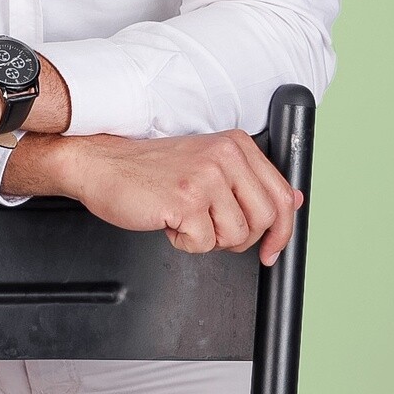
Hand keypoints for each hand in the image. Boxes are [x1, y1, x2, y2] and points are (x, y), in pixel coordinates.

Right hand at [64, 130, 303, 265]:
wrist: (101, 164)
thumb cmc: (149, 168)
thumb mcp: (208, 164)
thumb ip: (251, 181)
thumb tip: (293, 202)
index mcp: (235, 144)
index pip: (281, 194)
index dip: (282, 230)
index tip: (273, 249)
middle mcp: (225, 155)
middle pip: (265, 219)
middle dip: (241, 239)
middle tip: (213, 232)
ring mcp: (206, 176)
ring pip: (236, 236)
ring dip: (209, 239)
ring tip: (185, 218)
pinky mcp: (186, 200)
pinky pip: (204, 244)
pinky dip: (185, 243)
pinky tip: (169, 221)